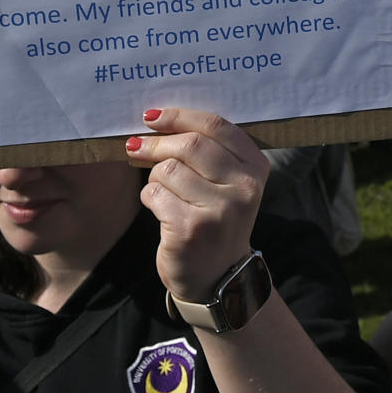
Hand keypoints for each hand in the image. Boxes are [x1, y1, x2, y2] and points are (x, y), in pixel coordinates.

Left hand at [125, 107, 269, 301]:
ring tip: (161, 190)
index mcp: (256, 167)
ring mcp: (219, 209)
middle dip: (156, 143)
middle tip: (136, 146)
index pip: (216, 126)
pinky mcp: (191, 229)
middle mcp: (244, 186)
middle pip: (190, 144)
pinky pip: (155, 194)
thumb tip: (158, 120)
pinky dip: (149, 197)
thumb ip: (209, 151)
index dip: (179, 116)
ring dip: (154, 176)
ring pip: (168, 169)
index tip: (152, 117)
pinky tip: (159, 208)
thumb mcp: (229, 183)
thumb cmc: (216, 218)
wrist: (218, 276)